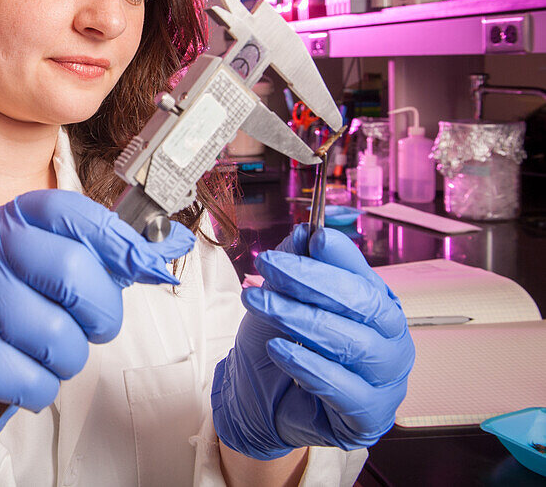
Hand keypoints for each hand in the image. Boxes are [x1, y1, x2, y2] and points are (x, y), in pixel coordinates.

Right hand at [0, 189, 194, 484]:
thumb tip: (166, 247)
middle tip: (90, 328)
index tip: (147, 265)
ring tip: (43, 355)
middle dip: (99, 314)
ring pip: (55, 333)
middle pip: (71, 271)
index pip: (69, 210)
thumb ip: (99, 259)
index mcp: (5, 218)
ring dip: (66, 360)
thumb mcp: (46, 276)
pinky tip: (18, 378)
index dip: (116, 239)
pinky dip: (38, 390)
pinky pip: (31, 379)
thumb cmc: (12, 319)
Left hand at [211, 225, 414, 459]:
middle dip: (312, 279)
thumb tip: (305, 231)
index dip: (340, 255)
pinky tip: (278, 348)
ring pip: (354, 342)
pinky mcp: (370, 415)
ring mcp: (386, 380)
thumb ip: (295, 267)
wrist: (257, 402)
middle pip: (364, 303)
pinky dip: (308, 365)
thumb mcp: (279, 299)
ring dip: (300, 318)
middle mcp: (391, 340)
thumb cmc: (277, 345)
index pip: (364, 274)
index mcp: (377, 306)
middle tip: (267, 262)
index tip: (312, 236)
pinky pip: (344, 388)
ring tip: (260, 303)